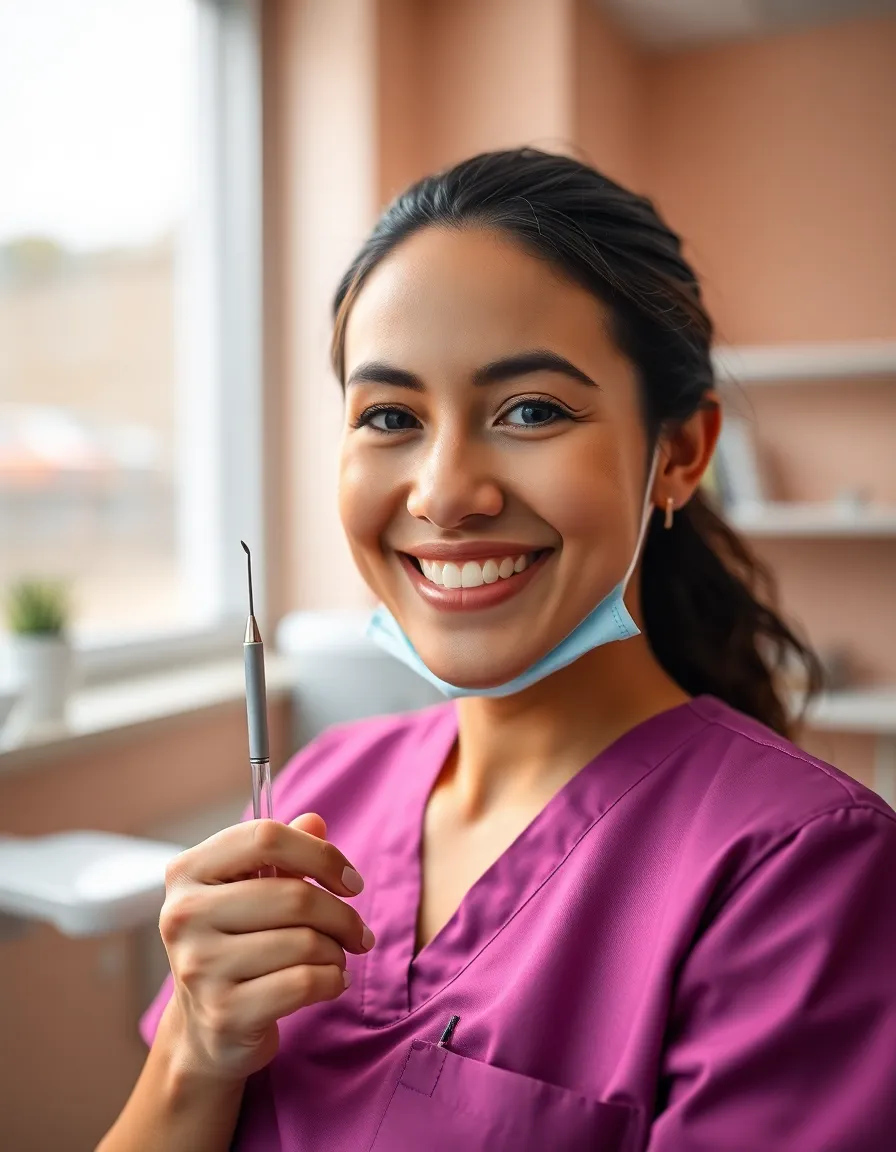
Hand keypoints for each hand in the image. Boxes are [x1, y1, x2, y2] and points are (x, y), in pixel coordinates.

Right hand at [157, 813, 373, 1083]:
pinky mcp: (223, 1013)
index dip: (321, 855)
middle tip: (358, 932)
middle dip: (342, 915)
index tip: (351, 881)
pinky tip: (331, 982)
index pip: (266, 837)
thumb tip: (314, 821)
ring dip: (337, 951)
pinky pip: (304, 982)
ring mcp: (199, 966)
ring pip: (305, 941)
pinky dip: (333, 981)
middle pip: (295, 896)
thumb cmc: (238, 944)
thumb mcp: (253, 890)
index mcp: (188, 871)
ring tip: (336, 958)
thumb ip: (282, 853)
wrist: (208, 1030)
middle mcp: (183, 914)